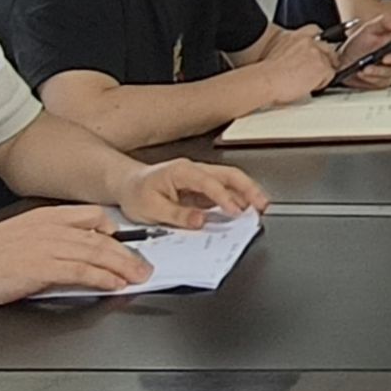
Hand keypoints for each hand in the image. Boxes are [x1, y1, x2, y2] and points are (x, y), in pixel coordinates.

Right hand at [0, 204, 150, 305]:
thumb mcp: (16, 241)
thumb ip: (44, 244)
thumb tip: (68, 260)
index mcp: (43, 217)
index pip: (91, 216)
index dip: (114, 231)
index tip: (128, 244)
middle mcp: (48, 227)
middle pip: (101, 236)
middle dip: (127, 252)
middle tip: (143, 266)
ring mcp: (45, 246)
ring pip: (96, 252)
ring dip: (122, 266)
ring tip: (138, 277)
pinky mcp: (38, 267)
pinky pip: (80, 271)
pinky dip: (102, 278)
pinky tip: (114, 285)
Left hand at [114, 158, 265, 228]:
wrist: (127, 185)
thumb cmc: (136, 193)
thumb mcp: (151, 209)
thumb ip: (178, 215)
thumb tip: (200, 220)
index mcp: (181, 171)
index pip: (209, 183)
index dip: (224, 197)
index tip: (235, 211)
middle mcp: (194, 170)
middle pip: (229, 174)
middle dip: (249, 188)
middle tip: (262, 204)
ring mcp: (200, 177)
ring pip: (230, 179)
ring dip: (247, 192)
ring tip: (260, 207)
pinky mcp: (202, 187)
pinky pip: (224, 189)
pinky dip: (238, 197)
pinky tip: (244, 209)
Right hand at [251, 24, 339, 103]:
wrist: (266, 80)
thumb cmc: (266, 73)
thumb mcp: (276, 52)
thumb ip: (290, 50)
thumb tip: (294, 58)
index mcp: (294, 36)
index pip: (314, 31)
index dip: (318, 43)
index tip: (316, 52)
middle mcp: (307, 41)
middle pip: (327, 46)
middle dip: (324, 57)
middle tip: (313, 70)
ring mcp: (317, 53)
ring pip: (331, 61)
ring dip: (323, 70)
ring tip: (309, 80)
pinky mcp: (322, 67)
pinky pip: (330, 75)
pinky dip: (323, 82)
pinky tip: (311, 86)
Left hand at [330, 16, 390, 89]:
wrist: (342, 59)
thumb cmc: (358, 44)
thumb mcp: (368, 29)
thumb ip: (383, 22)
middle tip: (384, 57)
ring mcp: (390, 70)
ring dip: (378, 70)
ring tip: (366, 67)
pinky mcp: (382, 81)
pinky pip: (380, 81)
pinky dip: (370, 77)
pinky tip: (362, 72)